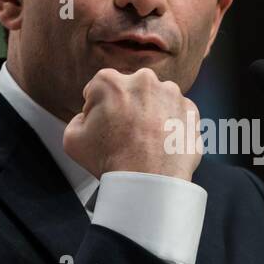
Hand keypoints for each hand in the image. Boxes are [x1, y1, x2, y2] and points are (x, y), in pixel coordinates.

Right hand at [63, 67, 201, 180]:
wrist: (148, 183)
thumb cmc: (111, 162)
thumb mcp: (72, 140)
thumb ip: (77, 119)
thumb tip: (88, 117)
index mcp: (110, 82)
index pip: (99, 88)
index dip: (98, 108)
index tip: (103, 125)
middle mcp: (143, 80)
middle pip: (130, 90)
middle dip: (127, 106)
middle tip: (126, 134)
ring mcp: (171, 93)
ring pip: (156, 98)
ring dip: (151, 113)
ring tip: (146, 140)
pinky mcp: (191, 109)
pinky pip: (177, 112)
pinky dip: (171, 123)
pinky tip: (162, 142)